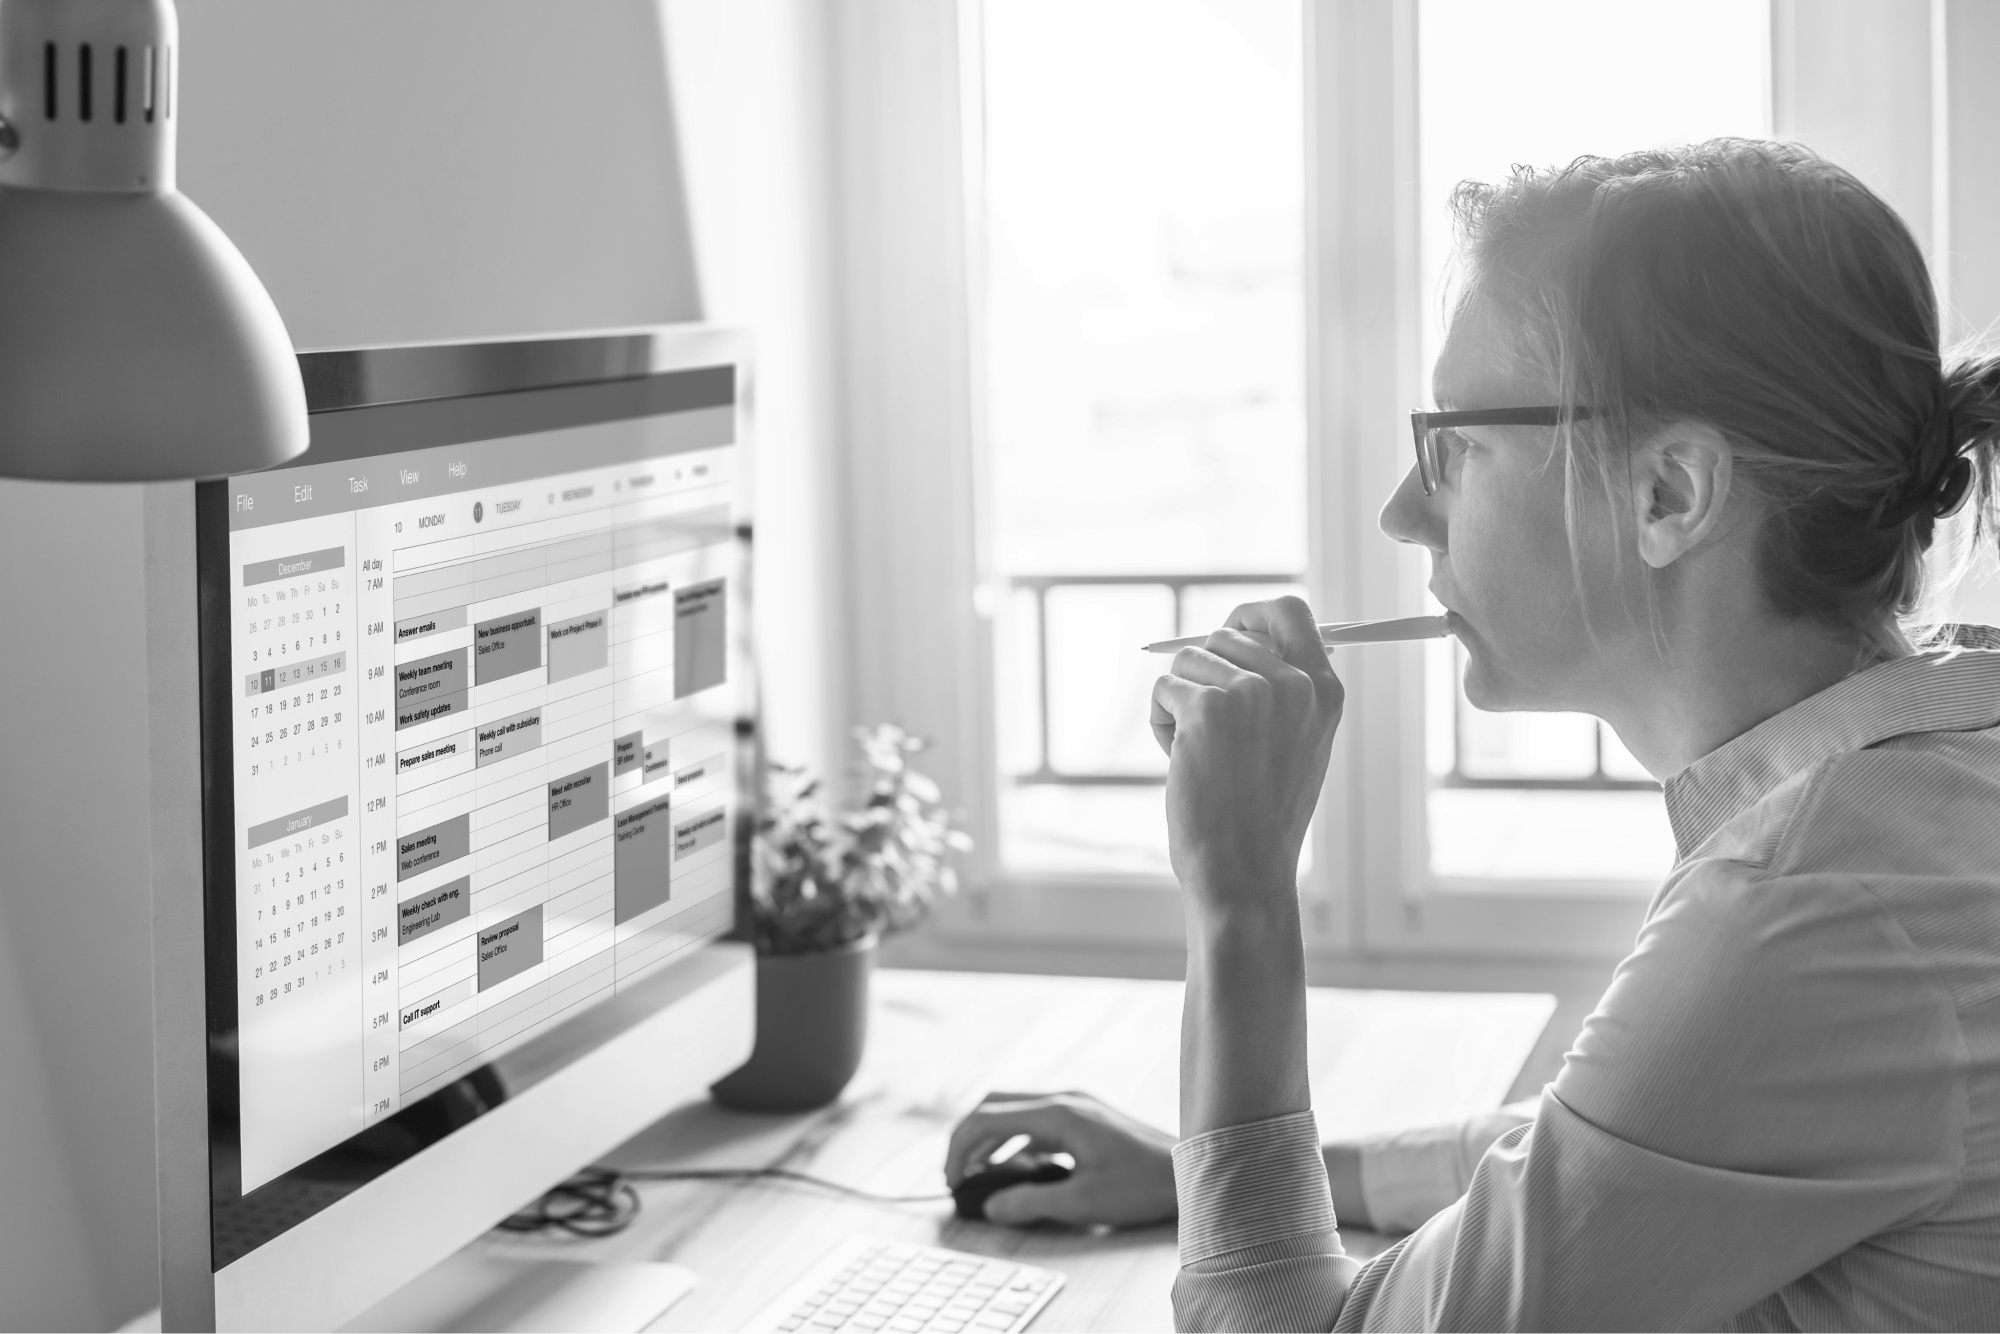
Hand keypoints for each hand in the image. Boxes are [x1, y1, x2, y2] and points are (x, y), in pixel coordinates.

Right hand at [943, 1091, 1177, 1227]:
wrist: (1192, 1170)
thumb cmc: (1143, 1184)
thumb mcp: (1083, 1202)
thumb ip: (1031, 1203)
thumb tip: (991, 1207)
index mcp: (1058, 1114)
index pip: (987, 1117)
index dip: (959, 1147)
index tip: (951, 1179)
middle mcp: (1064, 1100)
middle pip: (995, 1105)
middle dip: (968, 1138)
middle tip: (955, 1174)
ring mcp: (1076, 1105)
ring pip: (1015, 1112)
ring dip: (991, 1140)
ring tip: (978, 1175)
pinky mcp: (1085, 1117)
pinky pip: (1037, 1123)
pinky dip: (1017, 1143)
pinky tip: (1017, 1172)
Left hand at [1148, 596, 1343, 913]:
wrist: (1244, 871)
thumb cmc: (1262, 816)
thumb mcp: (1298, 746)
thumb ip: (1283, 690)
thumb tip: (1239, 635)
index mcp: (1324, 691)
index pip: (1290, 611)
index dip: (1251, 614)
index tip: (1229, 629)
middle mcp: (1294, 684)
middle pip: (1224, 636)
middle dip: (1203, 676)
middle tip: (1211, 733)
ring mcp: (1252, 693)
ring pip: (1187, 661)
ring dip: (1180, 703)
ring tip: (1200, 755)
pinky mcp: (1207, 708)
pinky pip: (1164, 688)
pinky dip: (1160, 723)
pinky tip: (1181, 762)